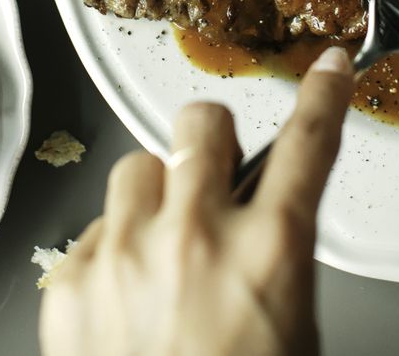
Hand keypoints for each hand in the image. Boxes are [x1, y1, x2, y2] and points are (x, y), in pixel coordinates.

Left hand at [39, 46, 355, 355]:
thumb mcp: (293, 329)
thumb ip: (276, 258)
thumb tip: (263, 224)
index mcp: (269, 250)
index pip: (307, 143)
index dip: (324, 95)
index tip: (330, 68)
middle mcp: (194, 236)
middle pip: (200, 122)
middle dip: (210, 140)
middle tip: (213, 173)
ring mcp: (123, 254)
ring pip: (136, 166)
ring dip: (155, 196)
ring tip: (161, 250)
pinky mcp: (68, 282)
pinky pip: (91, 230)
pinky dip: (110, 253)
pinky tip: (124, 299)